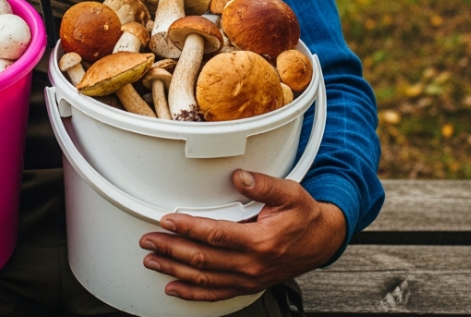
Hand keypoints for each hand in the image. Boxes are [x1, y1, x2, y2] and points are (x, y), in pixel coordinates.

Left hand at [139, 169, 346, 301]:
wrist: (321, 242)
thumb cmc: (305, 218)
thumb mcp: (291, 194)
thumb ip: (264, 185)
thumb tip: (240, 176)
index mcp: (261, 241)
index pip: (216, 235)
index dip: (188, 228)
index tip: (167, 220)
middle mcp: (252, 264)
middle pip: (203, 260)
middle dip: (171, 249)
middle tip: (149, 241)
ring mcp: (248, 279)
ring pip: (204, 279)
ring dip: (174, 271)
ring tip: (152, 261)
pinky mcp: (246, 285)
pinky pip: (215, 293)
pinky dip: (192, 293)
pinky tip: (173, 288)